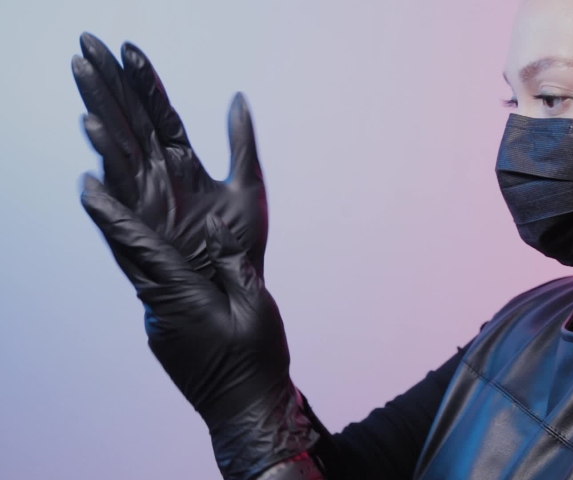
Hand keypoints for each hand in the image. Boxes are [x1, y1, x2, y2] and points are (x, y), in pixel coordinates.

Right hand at [71, 32, 267, 282]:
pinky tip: (94, 139)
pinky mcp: (142, 230)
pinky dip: (108, 169)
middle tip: (88, 45)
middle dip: (110, 84)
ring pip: (119, 149)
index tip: (127, 49)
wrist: (239, 295)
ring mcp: (148, 202)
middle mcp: (159, 179)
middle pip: (130, 123)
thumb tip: (238, 97)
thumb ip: (242, 142)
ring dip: (102, 113)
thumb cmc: (244, 248)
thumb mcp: (249, 187)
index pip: (160, 115)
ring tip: (85, 78)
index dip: (144, 83)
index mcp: (183, 166)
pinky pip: (122, 195)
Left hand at [80, 175, 317, 478]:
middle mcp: (161, 310)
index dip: (111, 215)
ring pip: (141, 276)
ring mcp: (159, 326)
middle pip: (127, 257)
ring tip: (144, 220)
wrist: (246, 409)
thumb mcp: (257, 304)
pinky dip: (156, 272)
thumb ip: (234, 263)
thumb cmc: (256, 357)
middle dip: (110, 221)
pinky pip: (155, 294)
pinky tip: (173, 264)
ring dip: (137, 247)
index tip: (87, 187)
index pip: (139, 247)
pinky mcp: (164, 337)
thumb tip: (213, 227)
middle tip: (95, 186)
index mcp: (183, 297)